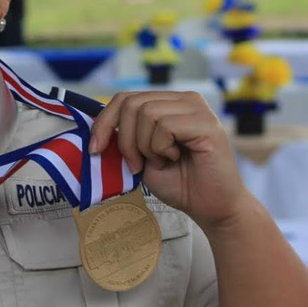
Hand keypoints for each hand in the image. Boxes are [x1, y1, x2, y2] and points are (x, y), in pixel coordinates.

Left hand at [89, 92, 250, 229]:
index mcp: (169, 104)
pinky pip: (165, 126)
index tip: (95, 148)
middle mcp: (185, 100)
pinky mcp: (206, 123)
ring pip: (147, 113)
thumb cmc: (180, 184)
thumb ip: (126, 138)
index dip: (104, 122)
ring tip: (163, 161)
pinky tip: (176, 158)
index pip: (125, 98)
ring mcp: (198, 108)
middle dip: (125, 139)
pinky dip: (161, 148)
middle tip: (137, 164)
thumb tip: (97, 127)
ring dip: (146, 146)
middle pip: (132, 103)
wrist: (212, 209)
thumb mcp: (142, 157)